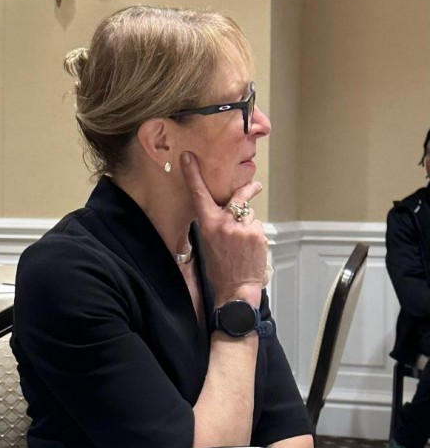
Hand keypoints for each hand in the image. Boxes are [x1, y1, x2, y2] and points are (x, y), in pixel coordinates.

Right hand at [180, 151, 267, 305]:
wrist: (237, 289)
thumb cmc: (220, 270)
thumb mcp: (208, 244)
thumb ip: (214, 225)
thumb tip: (221, 213)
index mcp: (208, 225)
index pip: (199, 195)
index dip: (193, 175)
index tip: (189, 158)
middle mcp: (226, 223)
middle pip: (239, 196)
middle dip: (249, 189)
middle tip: (256, 185)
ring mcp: (244, 227)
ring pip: (249, 214)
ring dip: (248, 223)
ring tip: (244, 243)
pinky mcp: (258, 234)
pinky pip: (256, 227)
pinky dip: (254, 234)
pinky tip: (250, 249)